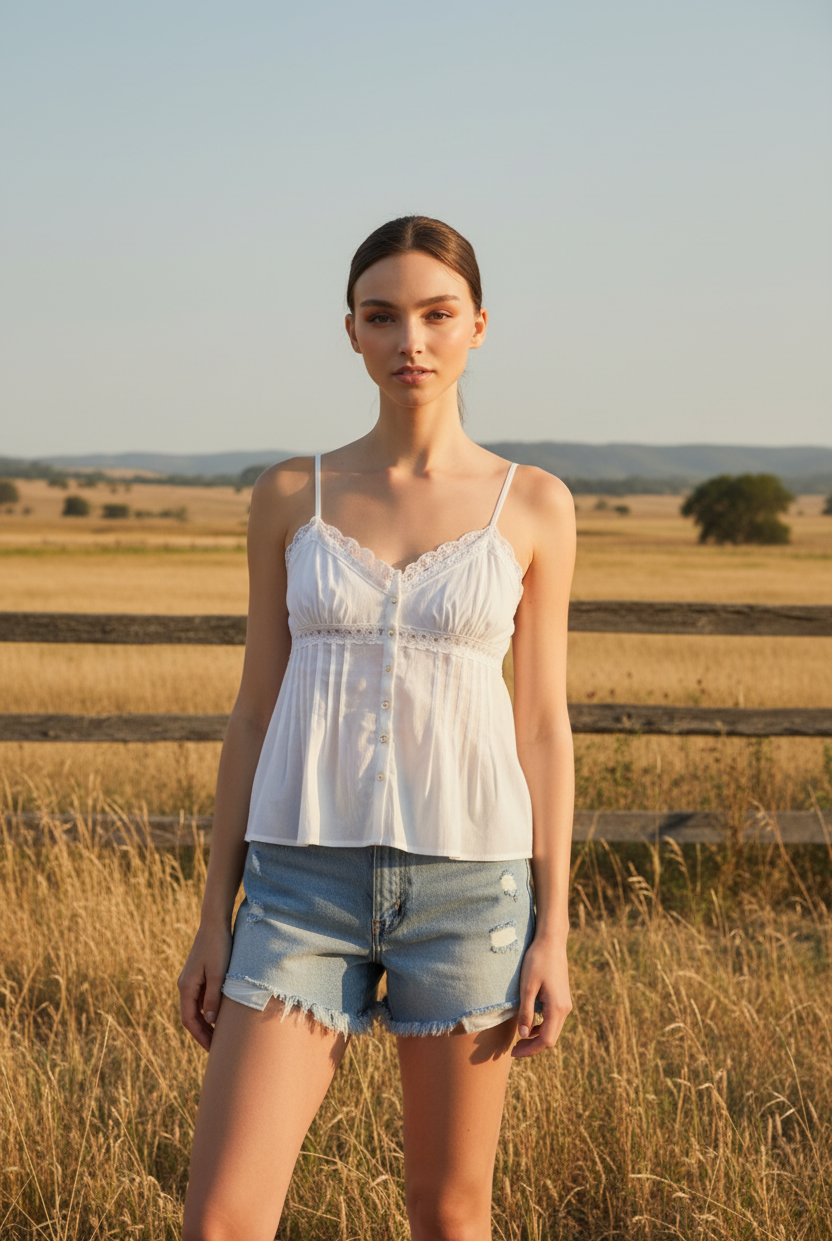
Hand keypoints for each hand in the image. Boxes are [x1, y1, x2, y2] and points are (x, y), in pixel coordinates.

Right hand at [177, 920, 232, 1051]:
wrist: (215, 923)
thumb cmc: (218, 947)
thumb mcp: (218, 974)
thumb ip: (213, 998)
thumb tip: (209, 1021)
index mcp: (186, 987)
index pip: (189, 1020)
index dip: (200, 1036)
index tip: (212, 1049)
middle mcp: (185, 985)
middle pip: (191, 1016)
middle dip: (202, 1033)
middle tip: (217, 1047)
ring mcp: (191, 980)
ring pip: (196, 1008)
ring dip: (205, 1022)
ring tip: (220, 1035)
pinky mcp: (198, 974)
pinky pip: (201, 998)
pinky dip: (208, 1009)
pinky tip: (220, 1014)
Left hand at [511, 934, 571, 1057]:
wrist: (551, 941)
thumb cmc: (537, 961)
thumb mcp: (527, 987)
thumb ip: (526, 1012)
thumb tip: (523, 1036)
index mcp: (557, 1008)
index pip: (545, 1041)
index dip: (529, 1050)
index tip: (513, 1052)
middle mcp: (565, 1009)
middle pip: (550, 1038)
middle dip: (532, 1046)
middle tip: (513, 1049)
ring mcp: (565, 1003)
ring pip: (552, 1029)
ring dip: (537, 1037)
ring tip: (519, 1037)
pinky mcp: (562, 998)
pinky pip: (553, 1019)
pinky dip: (541, 1026)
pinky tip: (529, 1022)